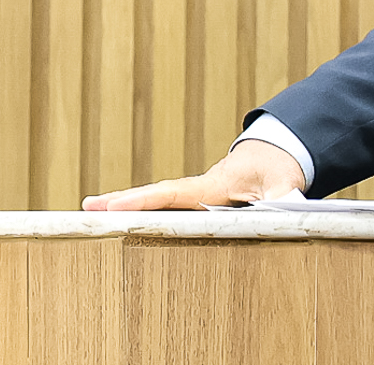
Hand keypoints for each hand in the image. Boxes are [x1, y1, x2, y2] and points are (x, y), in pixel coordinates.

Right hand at [81, 139, 306, 210]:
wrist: (279, 153)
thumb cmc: (280, 168)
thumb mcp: (286, 181)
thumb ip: (284, 196)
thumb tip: (282, 207)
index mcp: (215, 183)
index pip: (175, 193)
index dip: (146, 200)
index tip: (116, 205)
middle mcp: (200, 186)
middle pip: (156, 194)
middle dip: (122, 200)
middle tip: (87, 207)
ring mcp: (197, 192)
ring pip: (158, 200)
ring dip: (126, 205)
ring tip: (91, 213)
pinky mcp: (198, 199)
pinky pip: (167, 205)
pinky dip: (143, 209)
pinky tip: (121, 220)